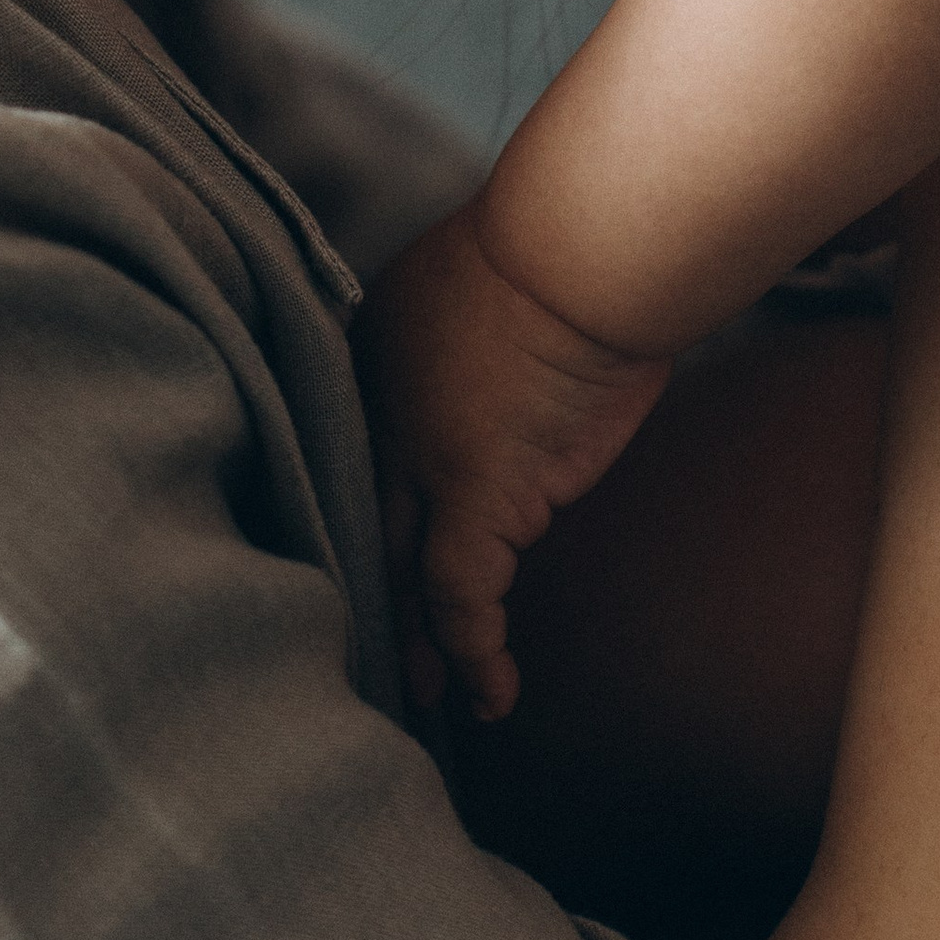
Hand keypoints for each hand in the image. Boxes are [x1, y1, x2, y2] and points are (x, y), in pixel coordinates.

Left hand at [358, 203, 669, 722]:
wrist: (584, 246)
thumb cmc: (561, 248)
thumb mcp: (485, 289)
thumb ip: (461, 346)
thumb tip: (490, 384)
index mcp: (376, 355)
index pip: (355, 458)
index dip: (360, 516)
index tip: (369, 561)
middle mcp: (380, 412)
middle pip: (363, 522)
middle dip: (369, 589)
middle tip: (378, 648)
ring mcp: (422, 459)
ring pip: (402, 571)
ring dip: (414, 640)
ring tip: (426, 693)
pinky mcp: (476, 495)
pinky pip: (462, 596)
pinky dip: (474, 650)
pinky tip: (490, 694)